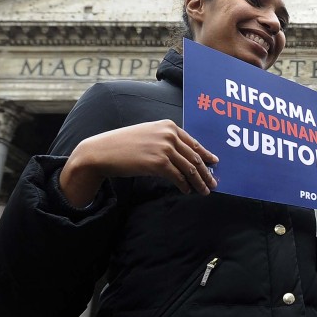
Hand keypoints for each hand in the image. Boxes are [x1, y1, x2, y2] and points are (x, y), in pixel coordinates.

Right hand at [60, 120, 218, 205]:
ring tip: (204, 191)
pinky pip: (178, 177)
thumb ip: (165, 140)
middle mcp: (169, 134)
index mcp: (168, 126)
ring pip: (189, 168)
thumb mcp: (147, 135)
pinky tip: (186, 191)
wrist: (102, 151)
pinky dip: (184, 185)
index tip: (214, 163)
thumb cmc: (123, 145)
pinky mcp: (158, 163)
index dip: (205, 154)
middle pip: (194, 156)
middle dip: (206, 172)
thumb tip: (182, 157)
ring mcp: (164, 148)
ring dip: (199, 182)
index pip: (193, 142)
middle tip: (213, 183)